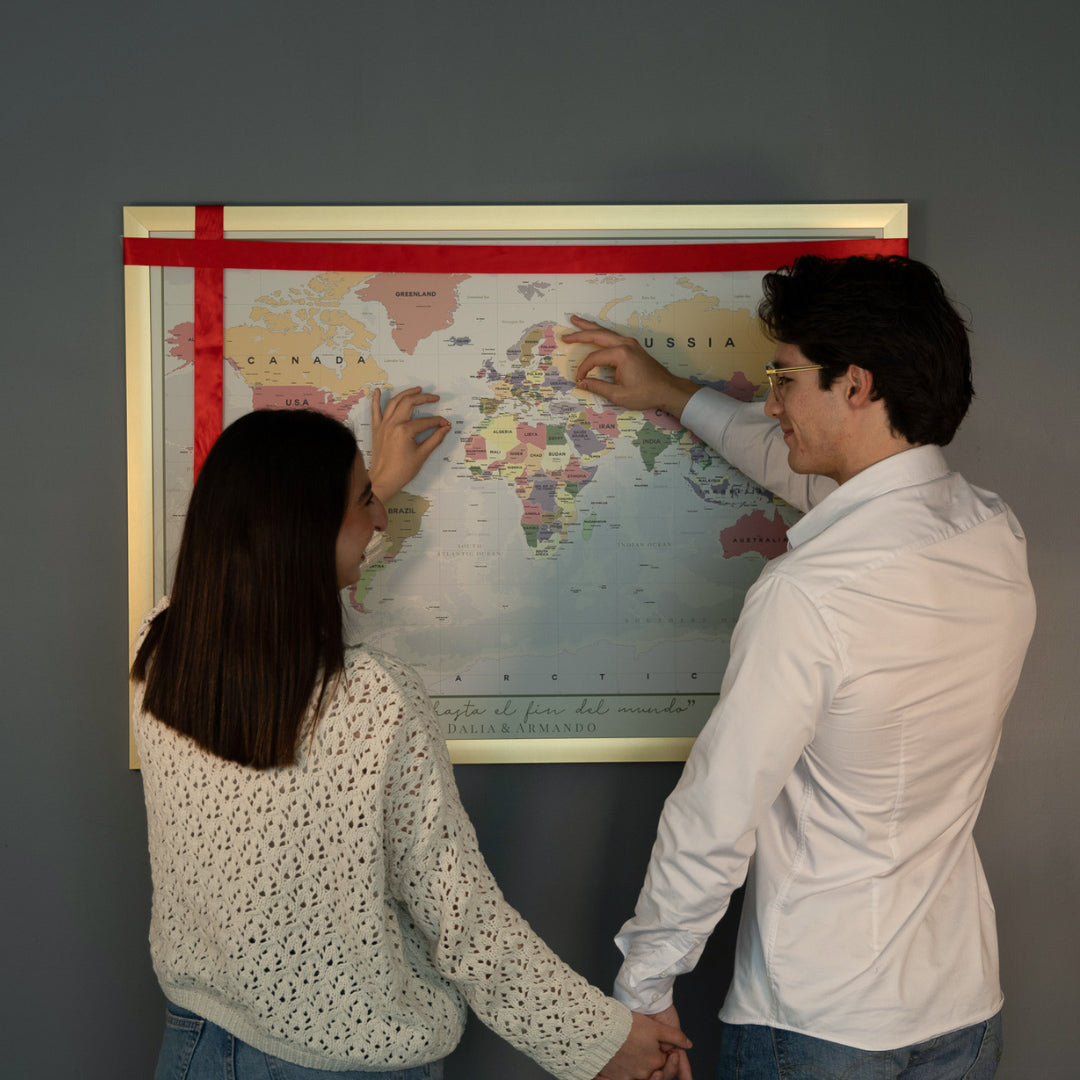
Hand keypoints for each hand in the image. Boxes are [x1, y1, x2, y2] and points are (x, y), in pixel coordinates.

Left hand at [367, 386, 450, 501]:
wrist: (383, 480)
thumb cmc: (402, 471)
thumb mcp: (422, 455)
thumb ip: (435, 439)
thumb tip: (445, 428)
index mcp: (404, 431)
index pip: (425, 421)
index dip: (437, 421)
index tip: (445, 424)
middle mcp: (393, 424)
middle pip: (409, 403)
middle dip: (423, 398)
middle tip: (434, 398)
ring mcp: (383, 425)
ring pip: (394, 402)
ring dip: (406, 393)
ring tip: (417, 389)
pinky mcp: (377, 429)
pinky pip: (375, 411)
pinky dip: (376, 400)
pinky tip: (378, 390)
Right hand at [562, 316, 699, 418]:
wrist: (667, 389)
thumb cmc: (646, 393)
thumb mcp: (619, 394)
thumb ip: (597, 387)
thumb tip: (581, 383)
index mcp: (621, 354)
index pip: (594, 358)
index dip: (584, 368)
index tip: (580, 378)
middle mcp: (625, 344)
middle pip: (597, 335)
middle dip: (580, 333)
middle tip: (565, 334)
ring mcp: (630, 343)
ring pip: (605, 332)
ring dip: (590, 327)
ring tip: (576, 320)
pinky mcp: (633, 346)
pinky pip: (613, 335)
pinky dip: (601, 332)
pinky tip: (596, 331)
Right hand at [597, 1008, 691, 1079]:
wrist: (601, 1029)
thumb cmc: (627, 1026)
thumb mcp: (655, 1027)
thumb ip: (674, 1036)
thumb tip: (688, 1044)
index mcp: (655, 1062)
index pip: (665, 1062)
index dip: (666, 1053)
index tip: (664, 1044)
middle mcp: (644, 1073)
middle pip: (654, 1072)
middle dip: (658, 1064)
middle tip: (653, 1051)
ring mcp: (629, 1077)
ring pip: (640, 1075)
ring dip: (641, 1067)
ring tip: (637, 1050)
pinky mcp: (616, 1077)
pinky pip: (626, 1077)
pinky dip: (627, 1071)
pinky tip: (623, 1059)